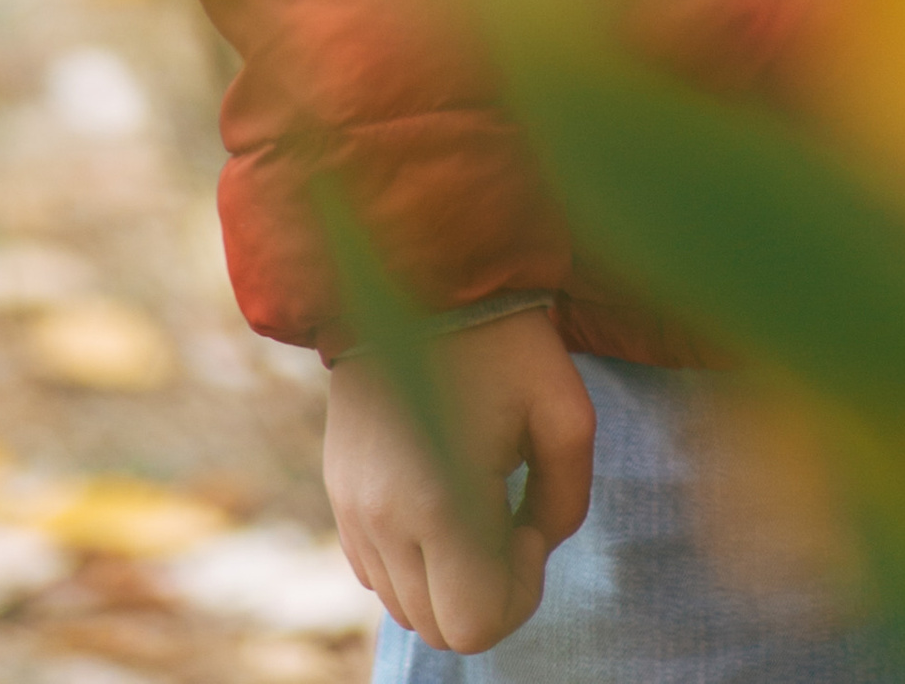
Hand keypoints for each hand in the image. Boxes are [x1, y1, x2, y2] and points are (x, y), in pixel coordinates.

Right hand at [326, 306, 593, 655]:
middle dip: (487, 590)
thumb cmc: (505, 341)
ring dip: (450, 578)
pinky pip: (377, 571)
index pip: (473, 627)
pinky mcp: (338, 495)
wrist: (419, 277)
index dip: (518, 595)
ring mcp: (352, 512)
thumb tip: (533, 547)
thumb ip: (566, 503)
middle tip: (512, 513)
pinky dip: (415, 559)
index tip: (528, 524)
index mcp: (441, 506)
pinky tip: (442, 493)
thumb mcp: (567, 413)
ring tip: (477, 498)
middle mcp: (383, 523)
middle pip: (439, 627)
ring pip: (406, 605)